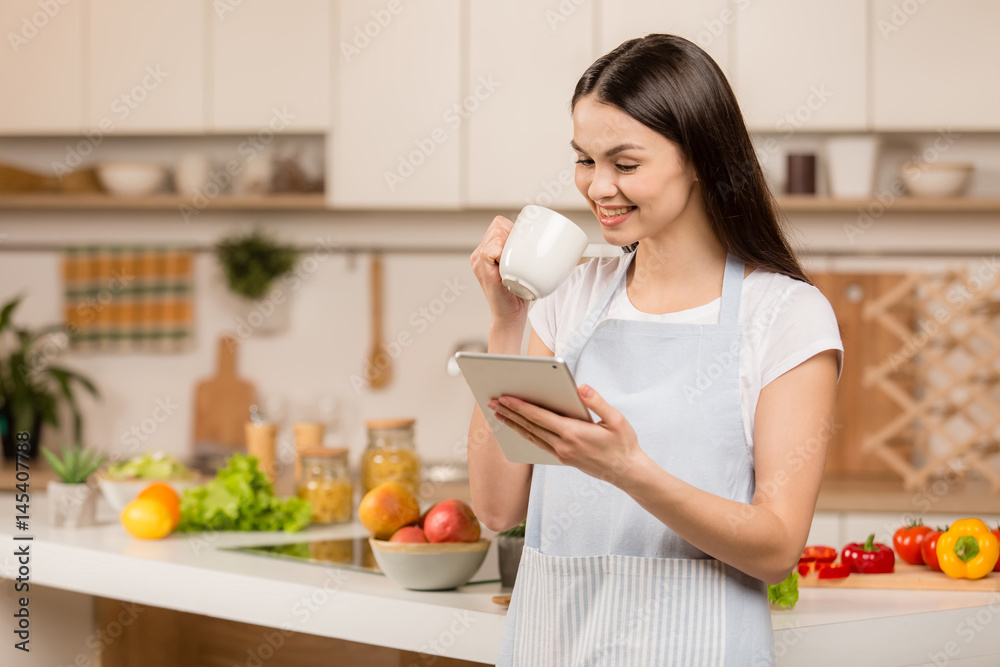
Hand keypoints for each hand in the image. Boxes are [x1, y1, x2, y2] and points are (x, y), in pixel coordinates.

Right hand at [469, 215, 529, 328]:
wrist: (511, 316)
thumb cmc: (519, 294)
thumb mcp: (524, 267)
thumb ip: (527, 251)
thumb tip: (546, 235)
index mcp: (488, 250)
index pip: (500, 224)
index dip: (514, 228)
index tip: (525, 242)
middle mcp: (480, 254)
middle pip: (498, 226)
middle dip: (513, 234)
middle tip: (522, 254)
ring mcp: (479, 262)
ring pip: (495, 235)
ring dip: (509, 243)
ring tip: (515, 262)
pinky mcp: (482, 270)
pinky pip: (488, 251)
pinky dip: (499, 251)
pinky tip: (507, 262)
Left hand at [487, 384, 643, 485]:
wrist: (627, 472)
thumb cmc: (623, 443)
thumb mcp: (616, 419)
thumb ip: (597, 402)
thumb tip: (580, 387)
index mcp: (574, 433)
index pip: (540, 417)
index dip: (521, 407)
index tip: (505, 398)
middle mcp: (563, 445)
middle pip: (530, 427)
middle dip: (510, 413)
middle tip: (492, 402)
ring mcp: (562, 454)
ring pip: (531, 437)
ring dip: (513, 424)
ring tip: (498, 414)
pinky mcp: (563, 459)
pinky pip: (539, 444)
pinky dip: (526, 434)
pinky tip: (518, 428)